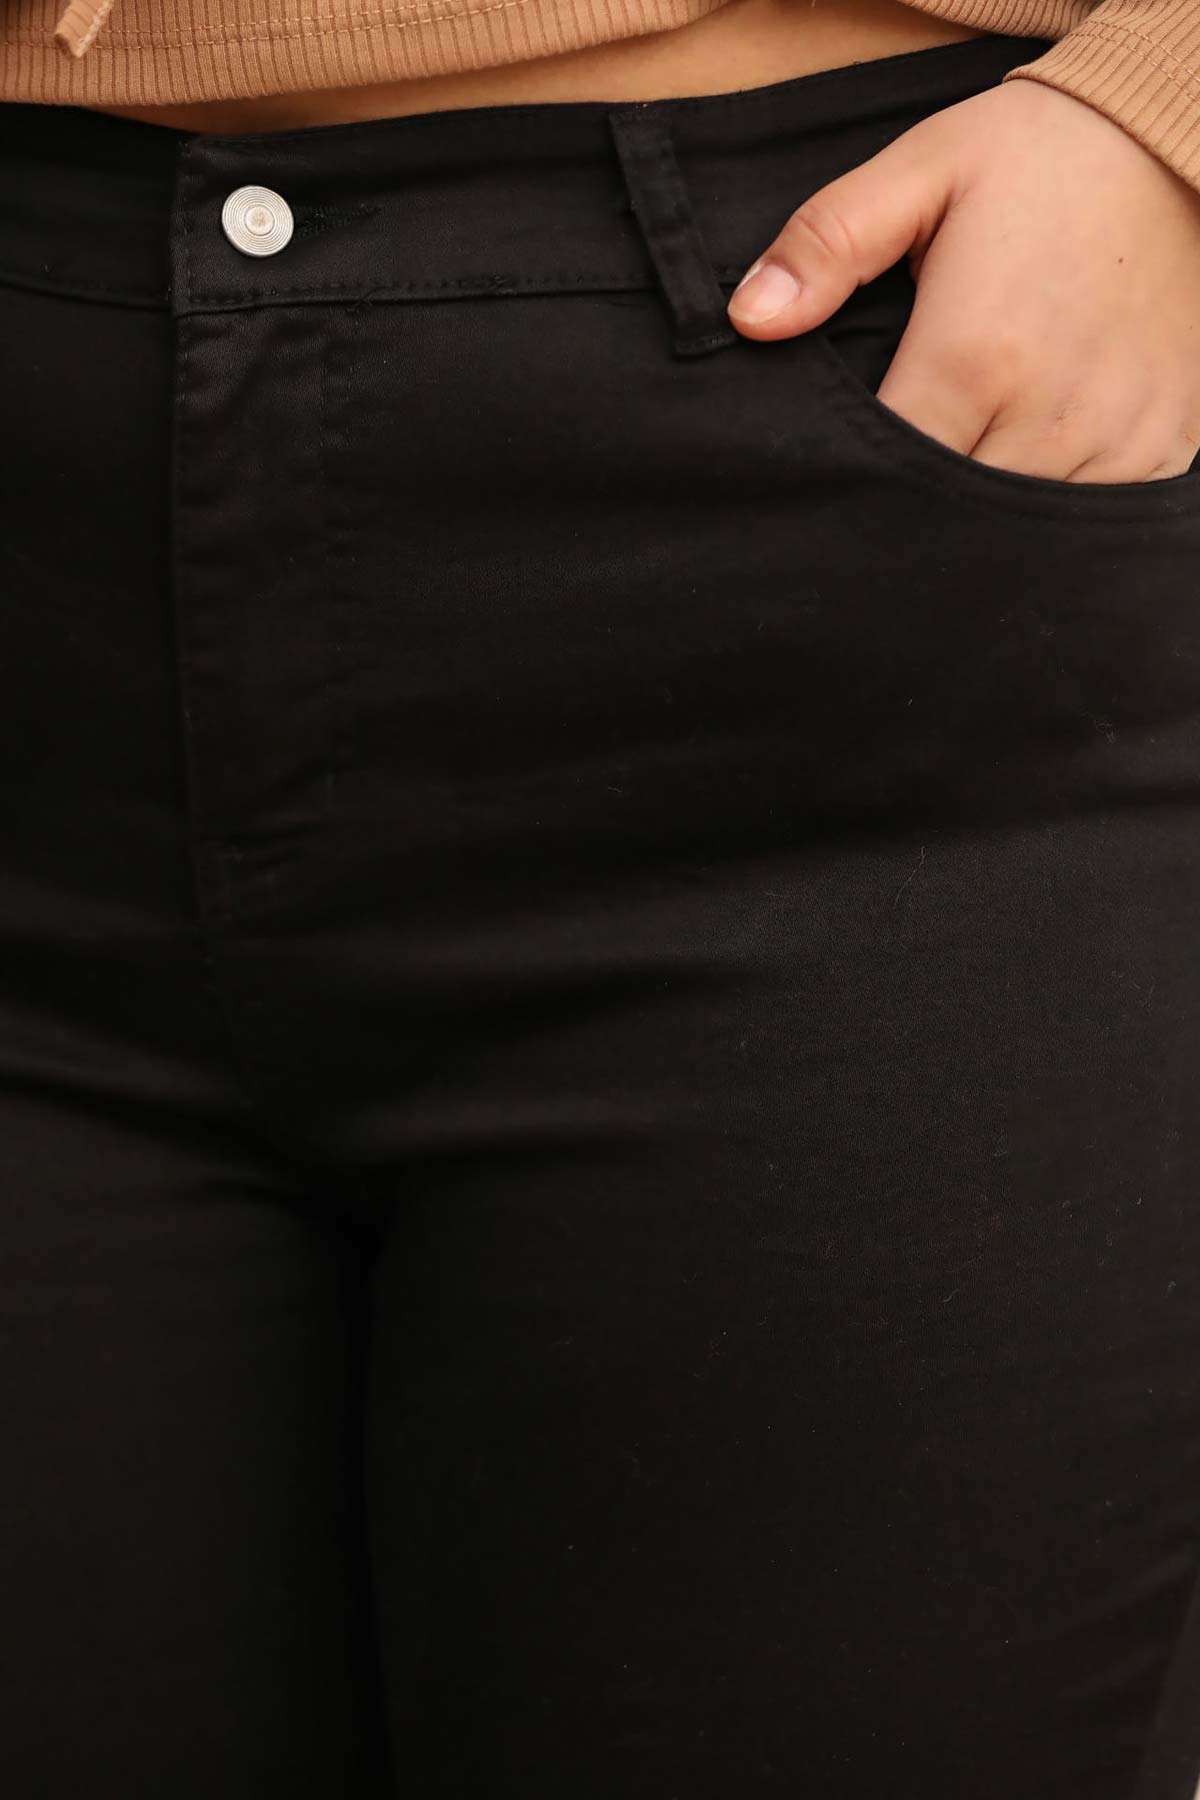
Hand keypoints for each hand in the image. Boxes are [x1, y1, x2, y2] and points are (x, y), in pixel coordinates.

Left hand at [728, 78, 1199, 482]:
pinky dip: (1048, 504)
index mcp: (976, 355)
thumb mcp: (922, 173)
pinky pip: (1089, 517)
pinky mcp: (1160, 451)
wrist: (1175, 143)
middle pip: (947, 514)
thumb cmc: (1040, 158)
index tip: (832, 472)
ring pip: (1015, 529)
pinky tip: (1021, 464)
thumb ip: (827, 243)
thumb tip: (748, 318)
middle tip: (892, 476)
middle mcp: (1050, 415)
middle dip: (910, 504)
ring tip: (955, 467)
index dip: (851, 482)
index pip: (886, 473)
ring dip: (977, 513)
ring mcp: (1114, 440)